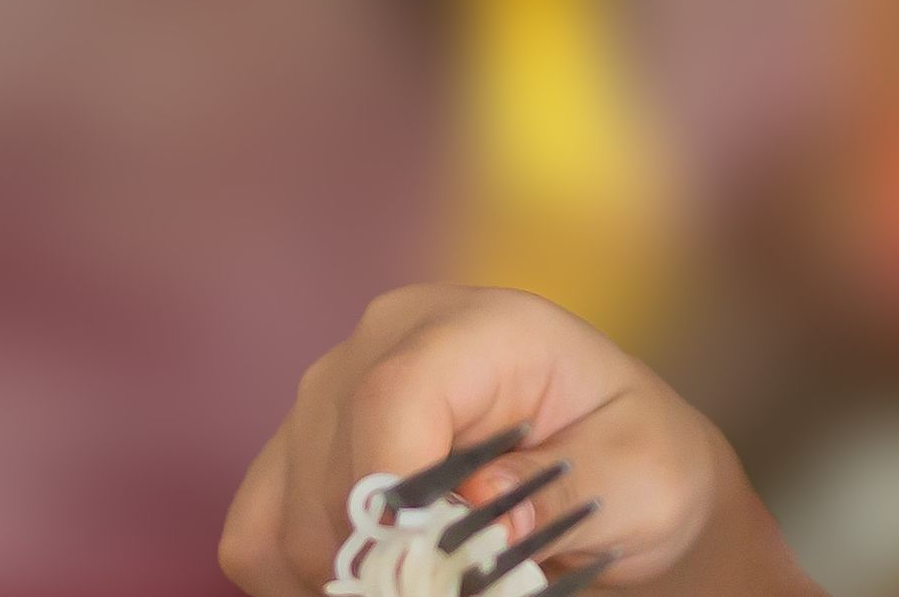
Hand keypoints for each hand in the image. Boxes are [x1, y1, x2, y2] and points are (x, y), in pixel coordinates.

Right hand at [221, 285, 811, 596]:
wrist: (615, 477)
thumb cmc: (637, 465)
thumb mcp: (641, 479)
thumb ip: (561, 490)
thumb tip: (478, 499)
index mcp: (481, 326)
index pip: (393, 398)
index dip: (403, 497)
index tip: (444, 564)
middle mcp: (387, 339)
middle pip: (334, 468)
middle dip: (395, 554)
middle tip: (470, 579)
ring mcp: (329, 391)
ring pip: (289, 516)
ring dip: (355, 572)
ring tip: (435, 578)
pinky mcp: (296, 449)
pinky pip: (257, 536)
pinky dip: (306, 578)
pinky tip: (378, 579)